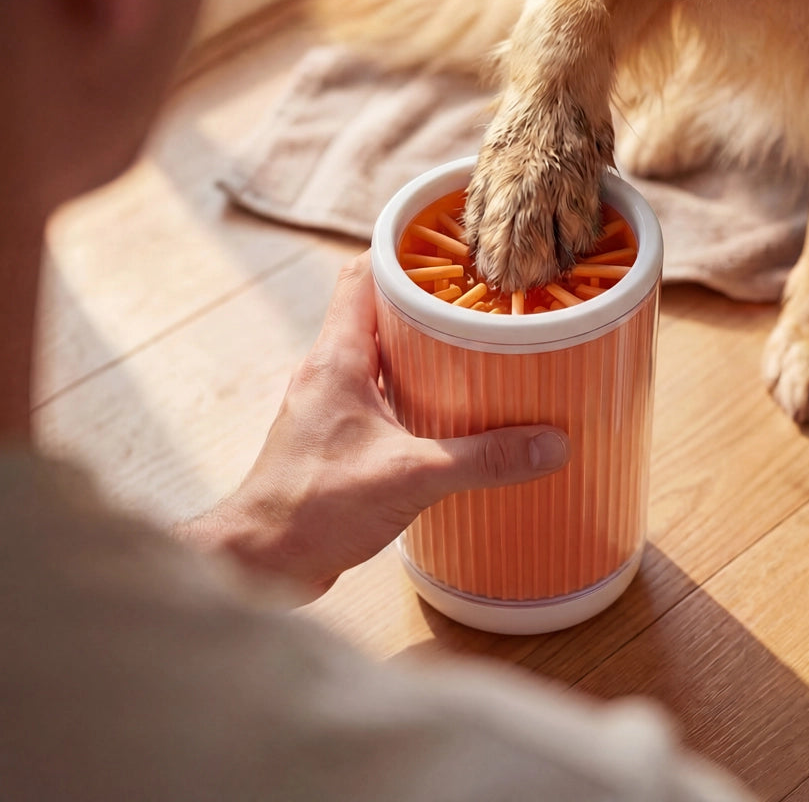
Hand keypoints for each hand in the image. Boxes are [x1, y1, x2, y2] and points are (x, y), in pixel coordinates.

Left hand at [178, 252, 568, 602]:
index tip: (451, 245)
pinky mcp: (335, 434)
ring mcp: (329, 402)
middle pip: (375, 309)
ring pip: (378, 352)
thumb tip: (550, 443)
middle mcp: (328, 370)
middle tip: (481, 297)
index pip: (363, 274)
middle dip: (427, 299)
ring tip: (476, 344)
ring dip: (420, 345)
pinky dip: (411, 387)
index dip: (402, 251)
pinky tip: (448, 407)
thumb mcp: (411, 477)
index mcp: (337, 357)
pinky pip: (377, 391)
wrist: (259, 563)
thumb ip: (483, 459)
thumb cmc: (313, 508)